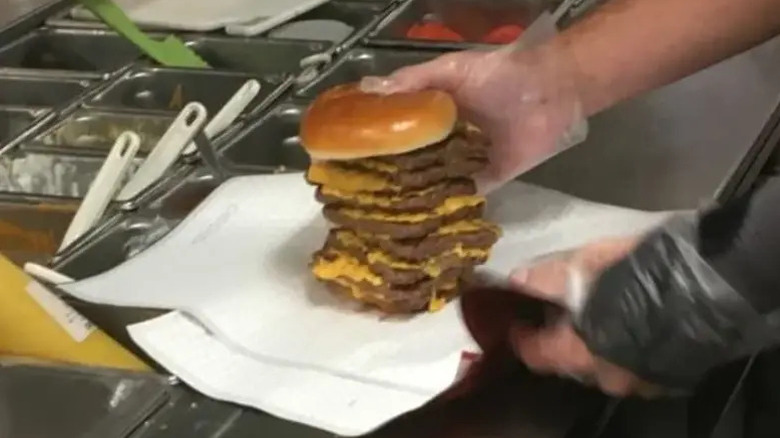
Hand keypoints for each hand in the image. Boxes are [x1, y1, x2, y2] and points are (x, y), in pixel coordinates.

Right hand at [360, 46, 584, 193]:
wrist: (550, 91)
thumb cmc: (498, 75)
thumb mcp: (450, 70)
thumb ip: (413, 81)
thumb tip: (368, 90)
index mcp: (433, 115)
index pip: (398, 134)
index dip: (376, 146)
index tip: (350, 161)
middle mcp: (445, 141)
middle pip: (413, 163)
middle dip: (392, 178)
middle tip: (362, 196)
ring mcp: (466, 162)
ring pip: (434, 183)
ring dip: (416, 196)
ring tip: (385, 215)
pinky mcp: (488, 179)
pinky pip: (465, 196)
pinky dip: (449, 206)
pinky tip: (424, 221)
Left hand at [508, 237, 662, 396]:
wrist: (715, 279)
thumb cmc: (641, 271)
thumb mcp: (587, 264)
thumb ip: (548, 277)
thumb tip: (517, 280)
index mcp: (582, 352)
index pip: (538, 355)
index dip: (523, 338)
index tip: (517, 324)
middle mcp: (609, 375)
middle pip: (572, 362)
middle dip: (561, 338)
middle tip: (558, 311)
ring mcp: (643, 378)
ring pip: (604, 364)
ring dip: (594, 342)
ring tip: (592, 313)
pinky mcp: (670, 372)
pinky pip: (634, 362)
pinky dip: (622, 345)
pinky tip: (626, 321)